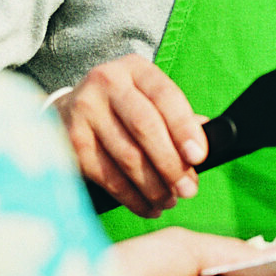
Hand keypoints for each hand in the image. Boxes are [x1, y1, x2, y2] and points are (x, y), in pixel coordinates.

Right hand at [54, 55, 207, 216]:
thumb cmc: (124, 110)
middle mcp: (107, 83)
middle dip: (171, 164)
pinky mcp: (72, 142)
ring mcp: (85, 111)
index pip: (165, 96)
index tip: (199, 157)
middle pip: (145, 127)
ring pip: (127, 157)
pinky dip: (131, 198)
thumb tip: (207, 142)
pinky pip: (108, 176)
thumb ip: (176, 118)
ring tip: (169, 201)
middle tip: (188, 190)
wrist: (69, 112)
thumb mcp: (149, 100)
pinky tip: (147, 206)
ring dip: (153, 187)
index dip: (184, 128)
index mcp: (136, 69)